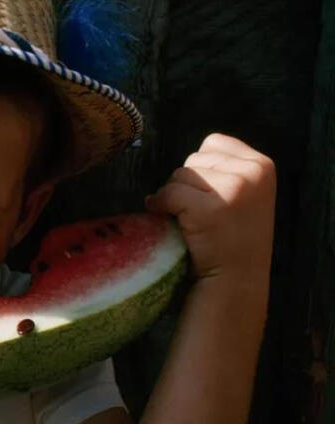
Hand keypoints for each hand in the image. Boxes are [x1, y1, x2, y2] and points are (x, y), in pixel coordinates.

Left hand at [144, 133, 275, 287]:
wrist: (235, 279)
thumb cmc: (233, 238)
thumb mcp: (245, 195)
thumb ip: (225, 171)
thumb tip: (183, 165)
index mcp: (262, 164)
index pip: (213, 143)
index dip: (202, 169)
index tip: (210, 196)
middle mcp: (252, 171)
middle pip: (194, 159)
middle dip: (189, 184)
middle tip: (202, 213)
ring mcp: (233, 188)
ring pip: (179, 174)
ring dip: (176, 196)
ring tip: (194, 220)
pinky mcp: (209, 206)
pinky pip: (168, 193)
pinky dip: (161, 206)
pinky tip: (173, 223)